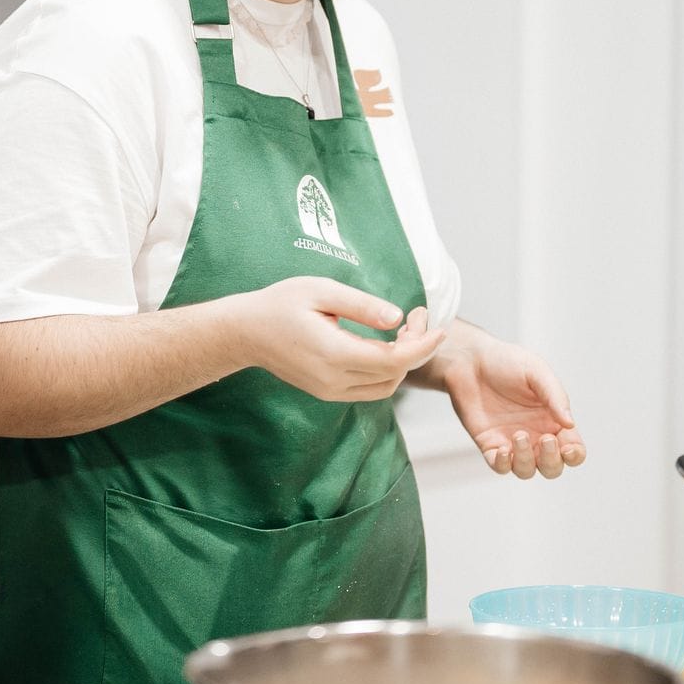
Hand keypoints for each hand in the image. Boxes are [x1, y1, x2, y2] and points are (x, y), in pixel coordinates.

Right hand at [232, 277, 446, 401]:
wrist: (245, 332)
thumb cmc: (280, 304)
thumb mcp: (321, 291)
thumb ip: (361, 305)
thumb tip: (397, 318)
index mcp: (334, 354)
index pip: (394, 360)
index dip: (423, 346)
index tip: (437, 326)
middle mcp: (334, 380)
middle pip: (394, 375)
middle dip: (416, 349)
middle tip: (417, 318)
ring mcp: (330, 391)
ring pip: (384, 387)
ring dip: (403, 363)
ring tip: (404, 331)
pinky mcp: (327, 392)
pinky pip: (369, 388)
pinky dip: (386, 370)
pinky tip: (385, 345)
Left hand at [438, 334, 585, 477]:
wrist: (470, 361)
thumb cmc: (506, 362)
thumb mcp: (536, 371)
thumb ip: (555, 396)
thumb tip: (570, 424)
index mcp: (553, 420)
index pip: (573, 449)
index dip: (574, 454)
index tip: (566, 446)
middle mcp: (535, 435)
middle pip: (553, 467)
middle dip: (552, 460)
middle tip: (544, 439)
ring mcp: (512, 442)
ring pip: (527, 470)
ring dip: (526, 460)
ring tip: (518, 435)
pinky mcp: (489, 444)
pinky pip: (500, 466)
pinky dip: (504, 464)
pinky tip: (503, 450)